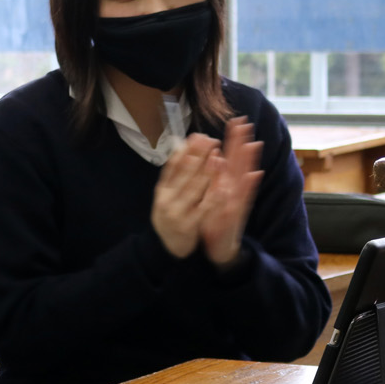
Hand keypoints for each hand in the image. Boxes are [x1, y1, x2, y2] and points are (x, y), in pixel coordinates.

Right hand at [151, 133, 216, 258]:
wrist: (167, 248)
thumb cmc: (172, 215)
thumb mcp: (168, 195)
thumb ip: (174, 174)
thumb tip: (182, 146)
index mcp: (162, 189)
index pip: (173, 165)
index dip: (186, 150)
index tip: (198, 136)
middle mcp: (166, 199)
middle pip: (184, 174)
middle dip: (198, 155)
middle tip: (212, 140)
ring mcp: (177, 212)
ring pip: (193, 189)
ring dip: (206, 172)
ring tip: (217, 157)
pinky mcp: (189, 226)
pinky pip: (203, 210)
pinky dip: (213, 198)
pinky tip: (222, 188)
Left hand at [198, 117, 263, 268]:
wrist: (221, 247)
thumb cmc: (216, 219)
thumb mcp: (215, 195)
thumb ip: (218, 176)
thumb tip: (217, 155)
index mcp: (227, 183)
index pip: (231, 157)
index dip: (234, 139)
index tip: (237, 119)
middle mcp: (235, 189)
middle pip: (240, 162)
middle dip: (242, 143)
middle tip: (246, 123)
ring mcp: (238, 201)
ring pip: (244, 177)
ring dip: (249, 161)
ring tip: (253, 144)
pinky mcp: (237, 214)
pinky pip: (243, 198)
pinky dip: (248, 187)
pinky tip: (254, 175)